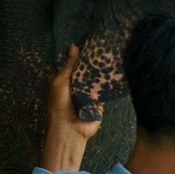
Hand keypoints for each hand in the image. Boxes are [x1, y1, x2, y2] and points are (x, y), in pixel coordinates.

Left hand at [40, 46, 99, 171]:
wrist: (70, 129)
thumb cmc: (59, 105)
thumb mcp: (60, 82)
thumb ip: (68, 66)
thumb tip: (74, 47)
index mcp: (65, 82)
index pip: (75, 66)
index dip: (81, 56)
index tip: (91, 44)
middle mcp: (78, 87)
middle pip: (87, 71)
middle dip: (94, 63)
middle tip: (104, 48)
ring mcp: (89, 95)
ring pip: (97, 80)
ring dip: (102, 72)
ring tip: (111, 56)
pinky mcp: (100, 102)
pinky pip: (105, 91)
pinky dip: (109, 83)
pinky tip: (115, 71)